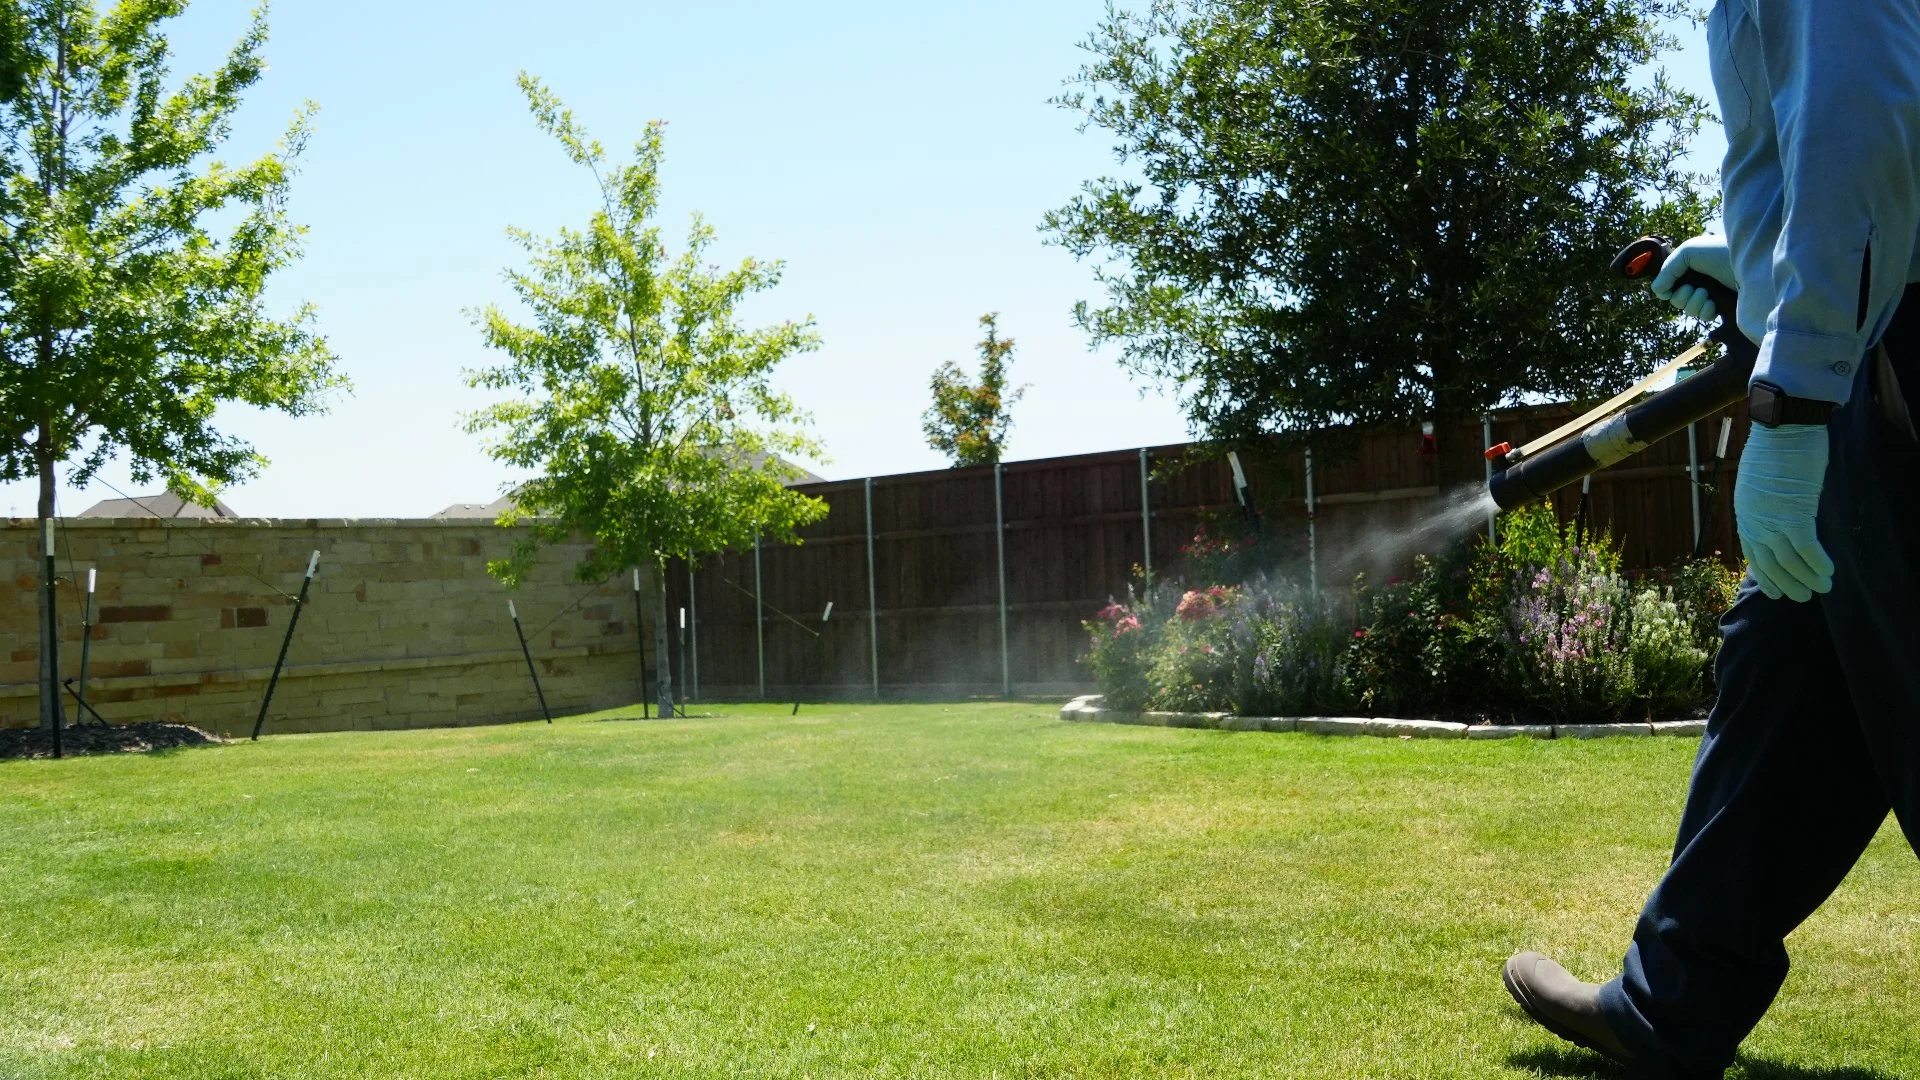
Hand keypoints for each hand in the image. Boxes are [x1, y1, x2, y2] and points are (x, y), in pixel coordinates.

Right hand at [1651, 234, 1734, 321]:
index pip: (1669, 284)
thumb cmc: (1720, 252)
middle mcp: (1700, 280)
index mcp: (1691, 266)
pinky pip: (1704, 316)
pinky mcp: (1722, 306)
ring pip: (1688, 309)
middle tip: (1694, 288)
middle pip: (1675, 299)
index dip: (1666, 288)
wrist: (1751, 264)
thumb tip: (1657, 291)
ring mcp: (1711, 294)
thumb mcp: (1688, 251)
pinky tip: (1713, 304)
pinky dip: (1705, 311)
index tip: (1669, 287)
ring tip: (1707, 294)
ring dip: (1694, 303)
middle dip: (1681, 296)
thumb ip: (1667, 269)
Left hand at [1734, 423, 1834, 601]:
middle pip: (1770, 562)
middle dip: (1787, 583)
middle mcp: (1754, 520)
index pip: (1752, 553)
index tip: (1774, 591)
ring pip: (1789, 559)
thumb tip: (1780, 518)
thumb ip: (1766, 504)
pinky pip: (1806, 546)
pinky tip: (1828, 572)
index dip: (1765, 575)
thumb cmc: (1775, 449)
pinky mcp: (1795, 511)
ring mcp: (1773, 518)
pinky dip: (1817, 562)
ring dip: (1807, 578)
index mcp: (1745, 513)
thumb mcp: (1761, 482)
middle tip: (1803, 597)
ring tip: (1823, 588)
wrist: (1781, 426)